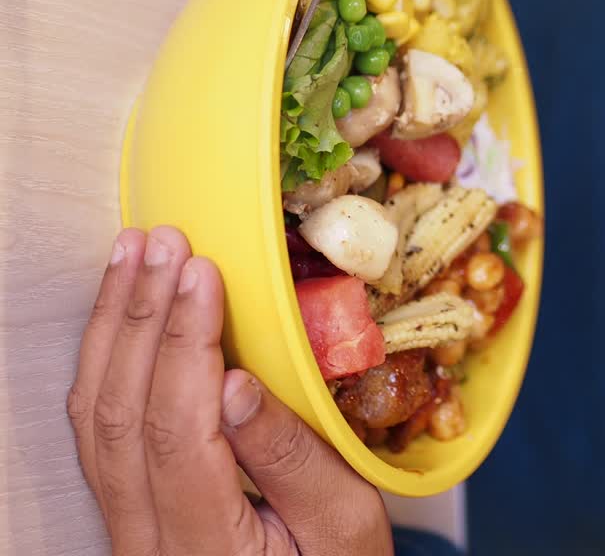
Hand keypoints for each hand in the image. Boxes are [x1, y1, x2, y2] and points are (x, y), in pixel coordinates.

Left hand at [66, 226, 393, 554]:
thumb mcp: (346, 526)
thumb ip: (292, 461)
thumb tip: (237, 384)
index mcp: (206, 547)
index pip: (177, 432)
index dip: (183, 343)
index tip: (202, 274)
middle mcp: (148, 541)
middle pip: (121, 416)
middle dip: (140, 316)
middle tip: (164, 244)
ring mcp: (127, 529)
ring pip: (95, 419)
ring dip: (112, 326)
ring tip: (133, 257)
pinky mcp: (127, 511)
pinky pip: (97, 430)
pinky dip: (105, 359)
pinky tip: (120, 315)